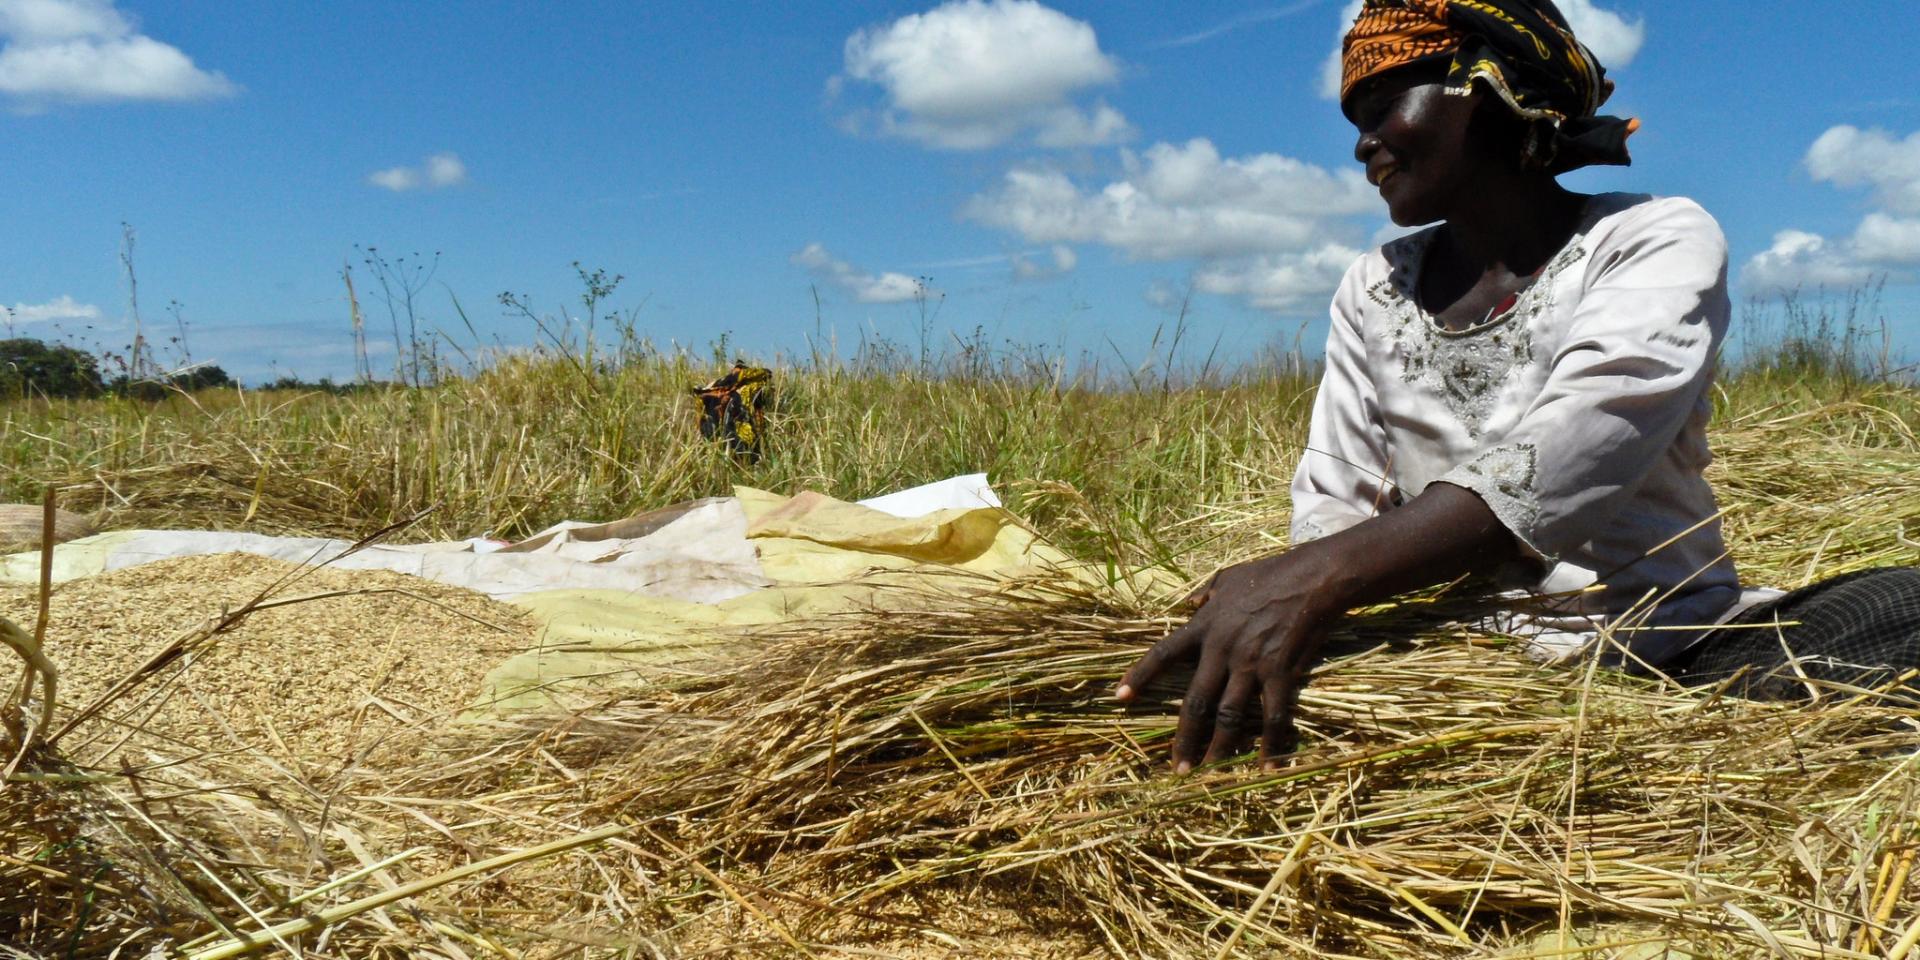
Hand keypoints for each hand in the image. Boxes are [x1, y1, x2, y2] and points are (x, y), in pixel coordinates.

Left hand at [1114, 552, 1338, 771]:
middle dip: (1185, 738)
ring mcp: (1251, 664)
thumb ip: (1204, 594)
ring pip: (1229, 716)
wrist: (1312, 579)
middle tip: (1177, 768)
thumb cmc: (1269, 574)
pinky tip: (1266, 766)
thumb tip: (1189, 603)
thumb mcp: (1227, 576)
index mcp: (1204, 627)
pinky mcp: (1281, 673)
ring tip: (1209, 773)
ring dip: (1219, 749)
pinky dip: (1270, 744)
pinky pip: (1272, 716)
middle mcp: (1222, 650)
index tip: (1120, 699)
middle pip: (1196, 702)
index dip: (1140, 677)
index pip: (1163, 654)